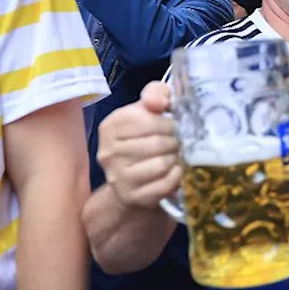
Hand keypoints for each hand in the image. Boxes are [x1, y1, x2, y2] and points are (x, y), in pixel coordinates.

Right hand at [96, 82, 180, 208]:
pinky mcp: (131, 196)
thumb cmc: (144, 137)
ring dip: (176, 158)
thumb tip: (158, 102)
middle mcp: (108, 152)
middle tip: (180, 142)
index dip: (168, 122)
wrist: (133, 179)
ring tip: (177, 155)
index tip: (174, 126)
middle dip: (175, 141)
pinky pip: (165, 184)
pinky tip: (176, 170)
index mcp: (110, 126)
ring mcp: (117, 177)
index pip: (147, 120)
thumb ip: (156, 94)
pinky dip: (177, 176)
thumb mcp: (148, 110)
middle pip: (157, 143)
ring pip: (161, 164)